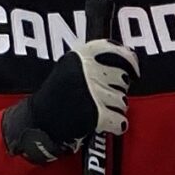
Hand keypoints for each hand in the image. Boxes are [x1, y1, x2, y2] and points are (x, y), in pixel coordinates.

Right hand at [2, 37, 134, 163]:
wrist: (40, 122)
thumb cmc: (58, 97)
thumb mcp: (70, 69)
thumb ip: (93, 62)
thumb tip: (128, 59)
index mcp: (80, 55)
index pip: (114, 49)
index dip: (129, 60)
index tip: (134, 70)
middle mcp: (87, 70)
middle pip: (122, 78)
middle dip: (117, 90)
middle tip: (102, 98)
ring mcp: (93, 92)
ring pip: (123, 101)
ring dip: (115, 109)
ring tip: (97, 110)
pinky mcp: (96, 114)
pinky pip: (121, 120)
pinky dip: (117, 126)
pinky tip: (107, 125)